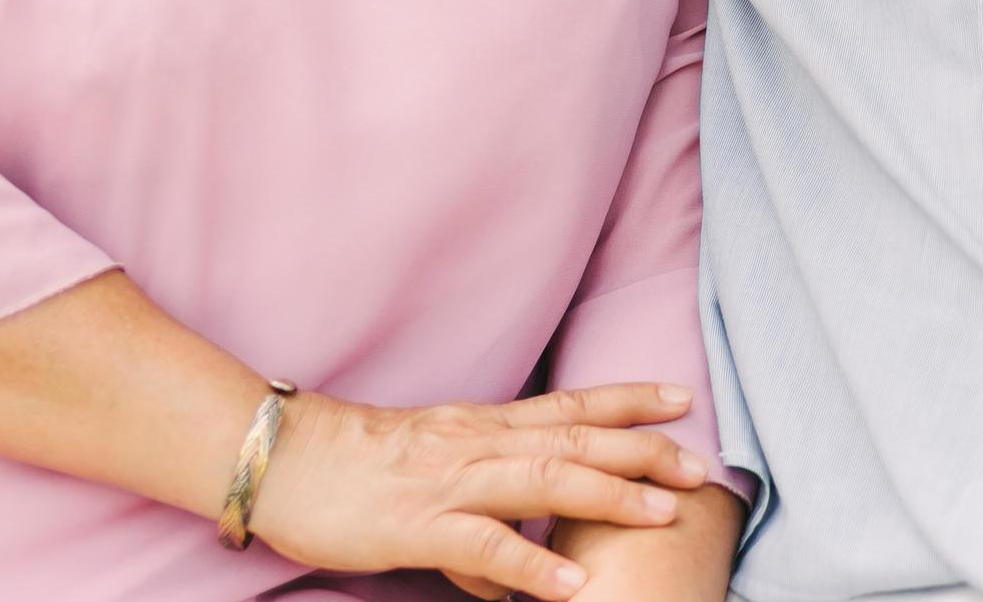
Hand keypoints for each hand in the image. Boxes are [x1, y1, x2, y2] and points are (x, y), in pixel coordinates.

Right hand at [250, 384, 712, 598]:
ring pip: (545, 479)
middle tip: (697, 467)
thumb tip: (510, 583)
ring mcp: (453, 482)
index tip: (680, 398)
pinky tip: (570, 584)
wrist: (285, 461)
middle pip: (576, 438)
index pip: (571, 404)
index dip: (628, 399)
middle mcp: (480, 443)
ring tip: (659, 515)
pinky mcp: (421, 526)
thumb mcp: (429, 486)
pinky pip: (486, 546)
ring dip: (608, 497)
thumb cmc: (354, 471)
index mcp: (484, 426)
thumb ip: (478, 529)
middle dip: (642, 452)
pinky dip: (532, 564)